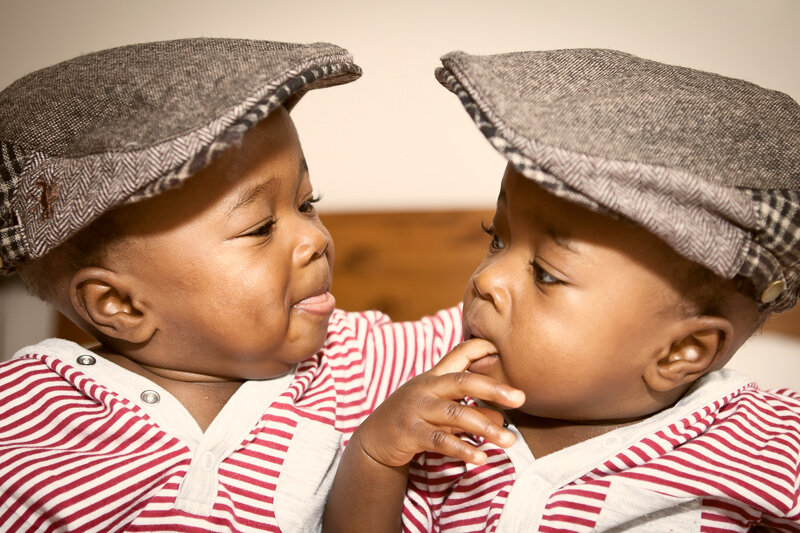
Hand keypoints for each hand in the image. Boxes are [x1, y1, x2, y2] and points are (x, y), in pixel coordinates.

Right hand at [356, 339, 524, 467]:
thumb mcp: (439, 406)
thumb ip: (468, 406)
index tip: (503, 350)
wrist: (374, 439)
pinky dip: (462, 449)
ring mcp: (417, 409)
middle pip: (461, 381)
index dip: (480, 349)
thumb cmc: (414, 418)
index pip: (459, 354)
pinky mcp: (410, 432)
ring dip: (485, 427)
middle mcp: (426, 388)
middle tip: (520, 398)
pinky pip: (440, 440)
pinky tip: (480, 457)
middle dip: (492, 388)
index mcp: (435, 376)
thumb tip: (502, 416)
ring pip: (455, 414)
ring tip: (509, 440)